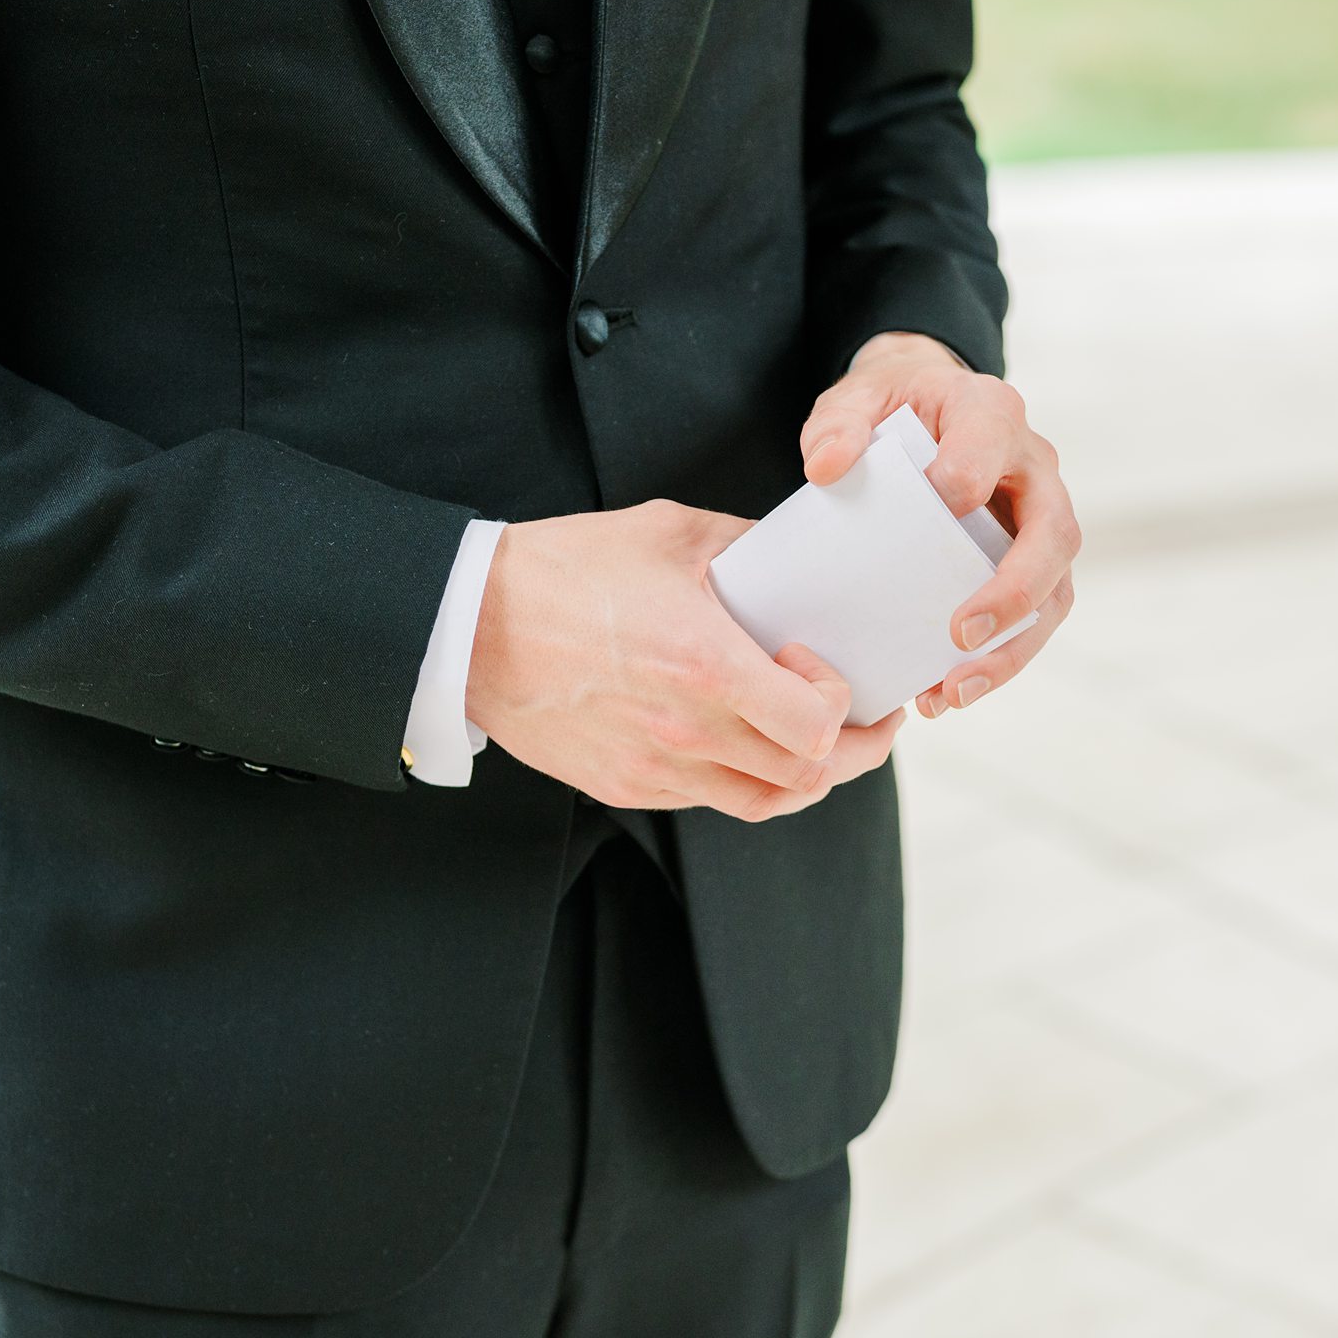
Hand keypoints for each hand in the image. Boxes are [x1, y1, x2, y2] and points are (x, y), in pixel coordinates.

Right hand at [465, 500, 907, 820]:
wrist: (469, 625)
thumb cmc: (564, 571)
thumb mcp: (668, 533)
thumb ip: (746, 547)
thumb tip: (796, 556)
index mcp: (704, 667)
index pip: (816, 728)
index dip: (842, 705)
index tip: (823, 667)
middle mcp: (685, 732)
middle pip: (806, 778)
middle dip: (853, 751)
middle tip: (868, 722)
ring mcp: (653, 769)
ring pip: (764, 803)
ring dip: (804, 776)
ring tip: (816, 741)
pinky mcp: (625, 786)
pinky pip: (710, 801)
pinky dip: (746, 781)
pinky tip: (748, 745)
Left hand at [799, 332, 1079, 714]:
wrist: (919, 415)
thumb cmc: (891, 409)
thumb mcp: (856, 400)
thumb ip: (838, 425)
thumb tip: (826, 469)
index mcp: (990, 413)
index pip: (992, 444)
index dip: (966, 476)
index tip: (931, 506)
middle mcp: (1033, 469)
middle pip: (1053, 535)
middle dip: (1014, 593)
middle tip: (962, 636)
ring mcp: (1038, 521)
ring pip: (1054, 593)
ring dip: (1010, 650)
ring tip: (953, 691)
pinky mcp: (1029, 565)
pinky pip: (1031, 621)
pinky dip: (995, 662)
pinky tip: (942, 693)